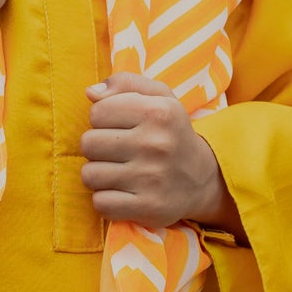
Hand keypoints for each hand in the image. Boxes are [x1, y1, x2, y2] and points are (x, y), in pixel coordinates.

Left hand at [79, 72, 243, 234]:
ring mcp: (152, 178)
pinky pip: (100, 203)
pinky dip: (106, 200)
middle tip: (118, 152)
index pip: (97, 112)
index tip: (119, 128)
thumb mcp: (159, 97)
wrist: (203, 179)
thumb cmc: (170, 133)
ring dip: (99, 175)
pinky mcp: (148, 207)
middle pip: (88, 144)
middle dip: (97, 148)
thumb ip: (125, 83)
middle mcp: (157, 144)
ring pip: (90, 175)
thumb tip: (90, 92)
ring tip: (118, 172)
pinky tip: (122, 193)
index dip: (102, 120)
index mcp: (159, 112)